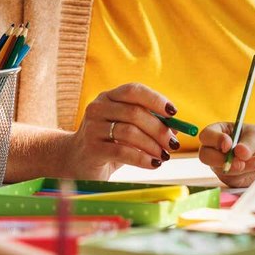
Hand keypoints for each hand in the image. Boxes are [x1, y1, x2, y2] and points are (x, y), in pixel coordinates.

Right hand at [65, 84, 180, 179]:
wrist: (76, 160)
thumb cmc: (109, 142)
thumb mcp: (129, 129)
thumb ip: (150, 124)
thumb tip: (178, 127)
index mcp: (109, 97)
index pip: (134, 90)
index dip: (155, 100)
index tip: (173, 113)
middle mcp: (98, 108)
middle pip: (135, 113)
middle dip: (159, 129)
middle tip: (173, 143)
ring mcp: (92, 127)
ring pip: (129, 132)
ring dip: (152, 145)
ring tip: (164, 156)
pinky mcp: (91, 148)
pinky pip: (122, 151)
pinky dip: (142, 158)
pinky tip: (153, 164)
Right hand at [198, 122, 254, 187]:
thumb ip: (249, 142)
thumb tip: (239, 153)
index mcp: (218, 132)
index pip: (206, 136)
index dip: (215, 140)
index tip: (229, 145)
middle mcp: (215, 150)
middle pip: (206, 157)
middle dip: (223, 161)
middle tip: (241, 163)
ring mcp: (221, 166)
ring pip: (224, 170)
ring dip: (246, 167)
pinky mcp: (231, 179)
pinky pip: (236, 179)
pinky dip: (252, 173)